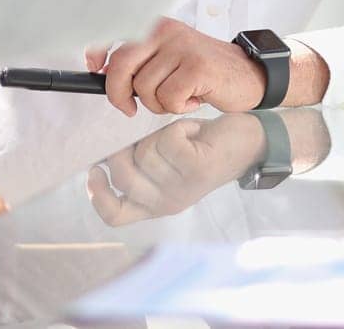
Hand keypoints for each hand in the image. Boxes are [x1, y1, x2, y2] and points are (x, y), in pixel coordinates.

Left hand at [83, 16, 267, 116]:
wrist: (248, 75)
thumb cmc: (203, 72)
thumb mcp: (167, 60)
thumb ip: (140, 63)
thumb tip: (104, 74)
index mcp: (155, 26)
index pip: (114, 33)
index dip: (96, 52)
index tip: (94, 69)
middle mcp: (166, 31)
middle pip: (121, 65)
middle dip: (119, 94)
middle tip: (129, 108)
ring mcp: (182, 46)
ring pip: (145, 88)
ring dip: (158, 104)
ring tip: (180, 97)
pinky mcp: (197, 66)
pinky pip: (169, 98)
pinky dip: (178, 108)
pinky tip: (194, 99)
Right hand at [85, 114, 265, 224]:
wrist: (248, 142)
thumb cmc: (200, 147)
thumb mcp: (164, 163)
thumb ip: (137, 166)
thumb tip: (103, 152)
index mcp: (155, 205)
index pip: (114, 216)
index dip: (96, 195)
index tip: (95, 169)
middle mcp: (167, 203)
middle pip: (123, 177)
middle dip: (124, 149)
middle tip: (145, 138)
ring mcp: (183, 189)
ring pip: (145, 154)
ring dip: (158, 134)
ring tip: (178, 136)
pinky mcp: (198, 170)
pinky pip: (167, 140)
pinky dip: (177, 127)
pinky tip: (191, 130)